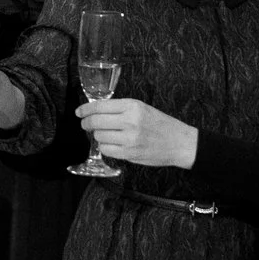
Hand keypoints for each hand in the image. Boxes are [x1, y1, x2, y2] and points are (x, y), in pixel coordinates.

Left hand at [75, 99, 199, 168]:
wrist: (179, 142)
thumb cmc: (160, 124)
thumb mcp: (142, 108)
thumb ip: (120, 108)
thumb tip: (94, 111)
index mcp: (133, 106)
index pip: (100, 106)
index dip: (85, 109)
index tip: (79, 112)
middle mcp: (130, 121)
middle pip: (95, 121)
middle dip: (86, 123)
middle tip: (85, 124)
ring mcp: (129, 138)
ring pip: (98, 136)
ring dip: (97, 136)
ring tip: (106, 134)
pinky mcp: (129, 153)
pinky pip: (106, 150)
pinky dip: (104, 147)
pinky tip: (111, 143)